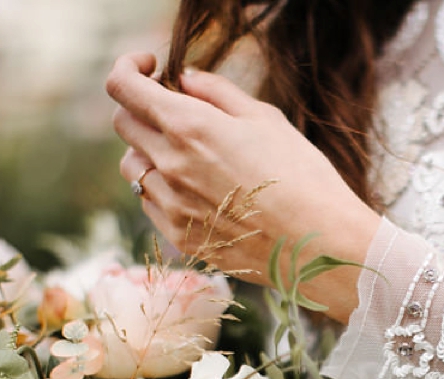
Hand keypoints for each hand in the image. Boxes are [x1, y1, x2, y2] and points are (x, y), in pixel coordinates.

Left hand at [106, 53, 380, 322]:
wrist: (319, 245)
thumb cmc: (303, 176)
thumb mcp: (266, 119)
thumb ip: (218, 93)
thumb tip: (185, 80)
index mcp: (189, 126)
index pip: (123, 87)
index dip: (129, 69)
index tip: (150, 67)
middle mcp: (169, 164)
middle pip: (123, 123)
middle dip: (142, 108)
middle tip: (175, 110)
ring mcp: (171, 204)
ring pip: (133, 166)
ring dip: (148, 151)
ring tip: (187, 154)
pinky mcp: (180, 237)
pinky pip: (150, 203)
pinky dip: (162, 188)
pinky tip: (197, 189)